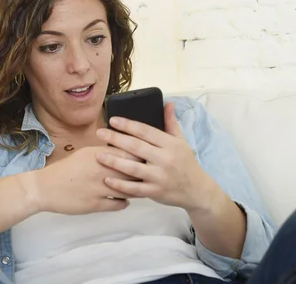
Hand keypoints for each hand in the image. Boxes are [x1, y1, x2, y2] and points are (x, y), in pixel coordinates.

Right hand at [26, 146, 142, 214]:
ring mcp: (99, 188)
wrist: (45, 188)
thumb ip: (105, 152)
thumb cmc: (65, 169)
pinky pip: (118, 204)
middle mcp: (101, 170)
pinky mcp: (95, 204)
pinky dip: (124, 203)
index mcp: (98, 155)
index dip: (140, 157)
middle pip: (132, 172)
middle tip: (149, 176)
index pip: (129, 154)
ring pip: (128, 190)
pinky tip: (124, 201)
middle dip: (142, 174)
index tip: (147, 159)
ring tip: (141, 189)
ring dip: (136, 190)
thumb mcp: (85, 154)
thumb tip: (124, 151)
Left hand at [95, 103, 220, 211]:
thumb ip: (171, 123)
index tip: (113, 120)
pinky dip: (120, 185)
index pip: (146, 131)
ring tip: (98, 155)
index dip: (128, 125)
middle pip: (136, 146)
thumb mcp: (181, 141)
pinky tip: (107, 179)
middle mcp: (165, 159)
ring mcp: (159, 177)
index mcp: (170, 144)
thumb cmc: (186, 163)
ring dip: (113, 161)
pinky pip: (134, 188)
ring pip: (132, 168)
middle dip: (115, 139)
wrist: (197, 190)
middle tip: (100, 133)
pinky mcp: (155, 192)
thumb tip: (166, 103)